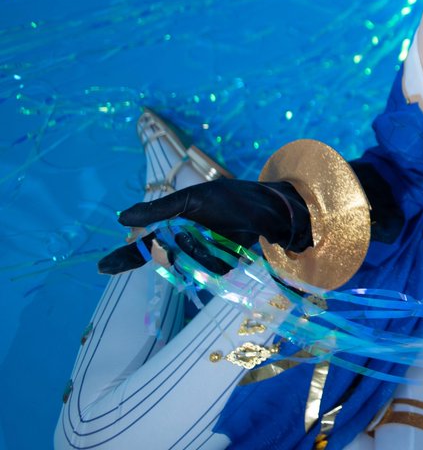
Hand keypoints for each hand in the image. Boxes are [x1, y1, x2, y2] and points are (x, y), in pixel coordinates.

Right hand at [97, 179, 312, 275]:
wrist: (271, 209)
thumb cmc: (232, 199)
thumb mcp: (195, 199)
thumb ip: (161, 209)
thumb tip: (122, 218)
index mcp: (174, 224)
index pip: (143, 244)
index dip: (124, 257)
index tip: (102, 268)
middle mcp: (185, 243)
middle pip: (164, 260)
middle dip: (172, 252)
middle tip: (179, 241)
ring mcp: (202, 257)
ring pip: (189, 267)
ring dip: (201, 253)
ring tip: (219, 235)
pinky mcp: (221, 266)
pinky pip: (210, 272)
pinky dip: (220, 260)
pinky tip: (231, 246)